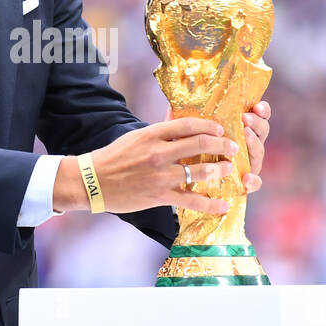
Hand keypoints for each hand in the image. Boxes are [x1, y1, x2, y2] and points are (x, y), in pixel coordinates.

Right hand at [52, 117, 238, 214]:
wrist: (92, 181)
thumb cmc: (114, 157)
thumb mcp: (136, 137)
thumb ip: (159, 131)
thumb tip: (178, 120)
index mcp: (153, 134)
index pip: (188, 125)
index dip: (209, 126)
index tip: (220, 130)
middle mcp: (159, 152)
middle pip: (200, 144)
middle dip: (222, 145)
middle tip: (233, 148)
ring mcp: (160, 175)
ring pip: (200, 170)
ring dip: (221, 170)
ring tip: (230, 170)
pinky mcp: (159, 196)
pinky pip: (191, 200)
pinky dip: (210, 203)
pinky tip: (223, 205)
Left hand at [165, 100, 270, 193]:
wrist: (191, 180)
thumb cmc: (191, 151)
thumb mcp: (188, 134)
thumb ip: (184, 121)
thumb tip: (171, 107)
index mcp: (240, 128)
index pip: (257, 115)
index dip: (262, 110)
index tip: (257, 105)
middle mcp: (248, 144)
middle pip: (261, 131)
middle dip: (257, 123)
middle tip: (245, 118)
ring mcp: (248, 163)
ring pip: (258, 153)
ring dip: (254, 144)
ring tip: (245, 136)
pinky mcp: (245, 183)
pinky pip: (254, 183)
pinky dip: (253, 181)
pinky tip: (246, 179)